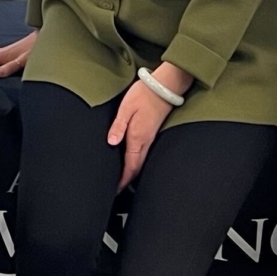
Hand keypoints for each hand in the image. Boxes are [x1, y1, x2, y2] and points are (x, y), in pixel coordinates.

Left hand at [107, 67, 188, 190]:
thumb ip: (118, 126)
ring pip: (142, 161)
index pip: (130, 166)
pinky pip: (145, 153)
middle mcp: (146, 141)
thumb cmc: (144, 94)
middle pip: (137, 167)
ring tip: (123, 179)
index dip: (123, 180)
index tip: (115, 189)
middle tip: (117, 189)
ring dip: (133, 172)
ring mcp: (151, 137)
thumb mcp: (126, 108)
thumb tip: (111, 143)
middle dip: (127, 180)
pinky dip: (138, 161)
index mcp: (138, 137)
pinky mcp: (153, 132)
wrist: (165, 86)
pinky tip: (133, 160)